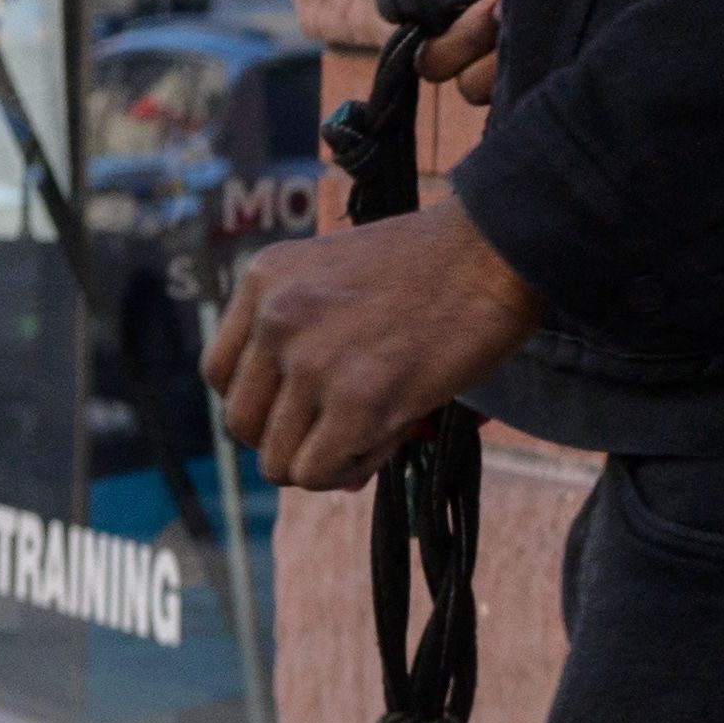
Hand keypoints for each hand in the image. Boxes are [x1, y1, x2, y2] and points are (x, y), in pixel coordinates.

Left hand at [206, 212, 543, 491]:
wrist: (502, 249)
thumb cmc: (438, 266)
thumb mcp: (342, 279)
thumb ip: (306, 342)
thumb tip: (300, 451)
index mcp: (264, 279)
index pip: (221, 375)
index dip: (265, 403)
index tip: (309, 404)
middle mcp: (276, 317)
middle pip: (242, 424)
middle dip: (293, 438)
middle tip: (346, 428)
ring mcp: (312, 360)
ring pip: (277, 460)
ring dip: (327, 458)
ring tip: (378, 429)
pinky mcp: (358, 400)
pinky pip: (319, 473)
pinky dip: (352, 469)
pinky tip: (392, 435)